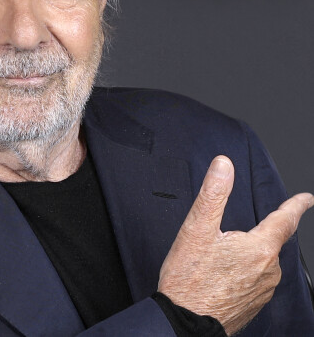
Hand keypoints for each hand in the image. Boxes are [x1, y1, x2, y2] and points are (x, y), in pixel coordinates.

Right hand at [158, 155, 312, 335]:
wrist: (185, 323)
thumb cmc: (189, 278)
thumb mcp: (197, 228)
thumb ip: (214, 193)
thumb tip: (224, 165)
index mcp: (259, 248)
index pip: (285, 220)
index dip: (296, 206)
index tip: (307, 199)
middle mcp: (268, 271)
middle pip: (269, 242)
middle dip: (256, 233)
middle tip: (228, 235)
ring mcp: (263, 291)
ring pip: (262, 262)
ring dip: (248, 254)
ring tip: (221, 256)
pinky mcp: (253, 305)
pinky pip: (256, 280)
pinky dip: (244, 271)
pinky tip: (224, 274)